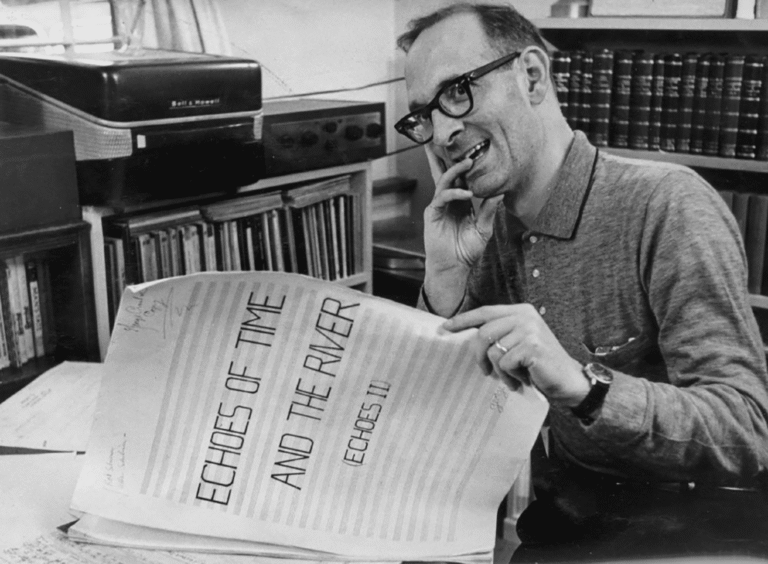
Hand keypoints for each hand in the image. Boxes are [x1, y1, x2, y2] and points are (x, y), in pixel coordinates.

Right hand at [422, 146, 501, 315]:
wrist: (454, 266)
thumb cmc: (467, 250)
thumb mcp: (483, 229)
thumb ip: (488, 211)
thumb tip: (500, 194)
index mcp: (461, 202)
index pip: (463, 179)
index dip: (468, 166)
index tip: (478, 152)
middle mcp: (449, 201)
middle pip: (448, 173)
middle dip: (453, 158)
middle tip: (465, 144)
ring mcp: (440, 205)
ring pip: (444, 180)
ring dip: (455, 170)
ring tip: (467, 162)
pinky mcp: (433, 213)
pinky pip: (442, 197)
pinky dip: (454, 193)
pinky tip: (466, 193)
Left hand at [443, 304, 587, 404]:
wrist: (569, 380)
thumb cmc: (539, 365)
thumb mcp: (519, 343)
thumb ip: (500, 335)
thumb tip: (467, 338)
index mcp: (521, 311)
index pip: (485, 312)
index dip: (463, 320)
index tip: (444, 328)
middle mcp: (525, 317)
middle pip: (484, 333)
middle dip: (478, 356)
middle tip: (486, 372)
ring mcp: (529, 331)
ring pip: (492, 351)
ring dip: (499, 371)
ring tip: (512, 378)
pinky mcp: (532, 347)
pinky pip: (504, 363)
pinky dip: (510, 376)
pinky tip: (522, 380)